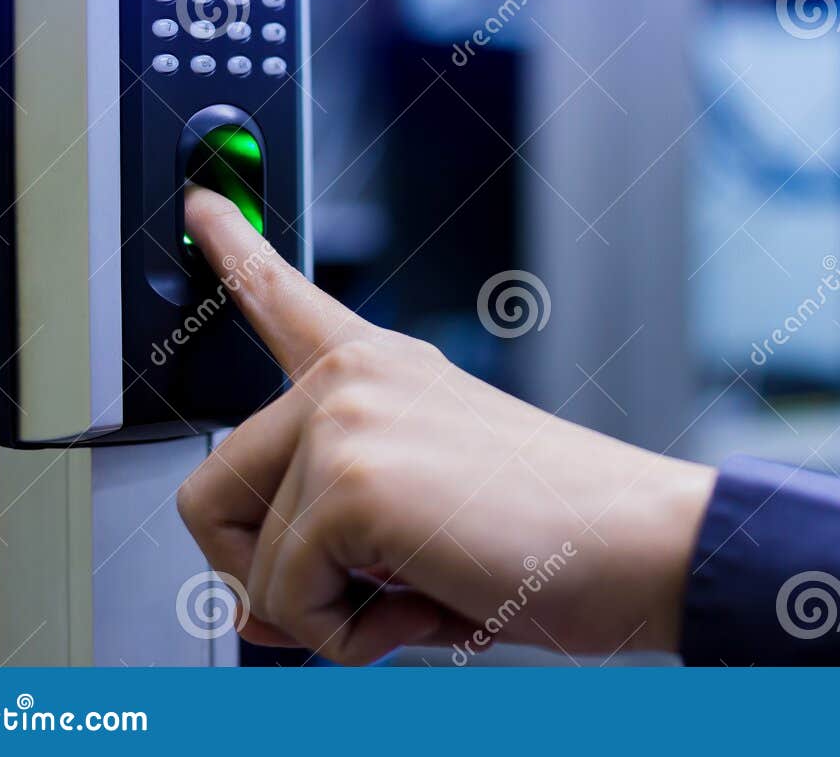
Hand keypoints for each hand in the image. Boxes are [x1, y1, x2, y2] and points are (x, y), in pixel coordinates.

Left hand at [175, 186, 716, 664]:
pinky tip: (427, 599)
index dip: (232, 249)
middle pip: (212, 493)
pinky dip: (346, 636)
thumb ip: (334, 538)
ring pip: (250, 566)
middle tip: (354, 594)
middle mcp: (352, 378)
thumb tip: (252, 610)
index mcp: (382, 369)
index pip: (284, 298)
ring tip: (421, 586)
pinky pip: (286, 601)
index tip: (197, 202)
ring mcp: (347, 418)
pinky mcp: (351, 479)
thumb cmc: (556, 533)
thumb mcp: (426, 517)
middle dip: (264, 574)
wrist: (642, 543)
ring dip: (325, 614)